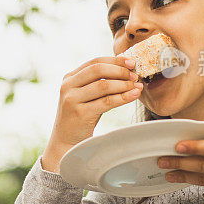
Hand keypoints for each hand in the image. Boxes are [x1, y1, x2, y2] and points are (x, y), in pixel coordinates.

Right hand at [42, 56, 141, 171]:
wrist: (66, 143)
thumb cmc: (81, 117)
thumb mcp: (87, 96)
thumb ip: (99, 83)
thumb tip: (127, 70)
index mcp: (69, 78)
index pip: (94, 62)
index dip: (115, 60)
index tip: (131, 62)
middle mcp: (67, 86)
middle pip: (98, 69)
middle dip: (120, 70)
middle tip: (135, 75)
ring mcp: (72, 99)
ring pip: (103, 85)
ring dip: (124, 84)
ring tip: (137, 86)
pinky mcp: (80, 113)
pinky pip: (106, 102)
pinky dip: (123, 97)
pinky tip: (134, 95)